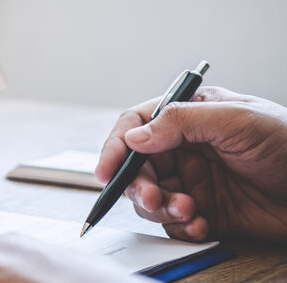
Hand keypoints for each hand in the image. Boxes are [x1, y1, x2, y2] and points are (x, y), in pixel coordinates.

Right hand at [96, 86, 286, 241]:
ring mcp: (192, 181)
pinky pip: (174, 223)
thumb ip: (182, 122)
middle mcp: (184, 148)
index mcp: (188, 117)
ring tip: (187, 210)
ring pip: (149, 197)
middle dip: (137, 185)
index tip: (106, 170)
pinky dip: (181, 227)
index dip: (115, 147)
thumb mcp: (237, 119)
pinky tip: (201, 224)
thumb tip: (134, 137)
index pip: (136, 126)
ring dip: (160, 207)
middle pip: (136, 166)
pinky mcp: (203, 212)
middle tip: (152, 198)